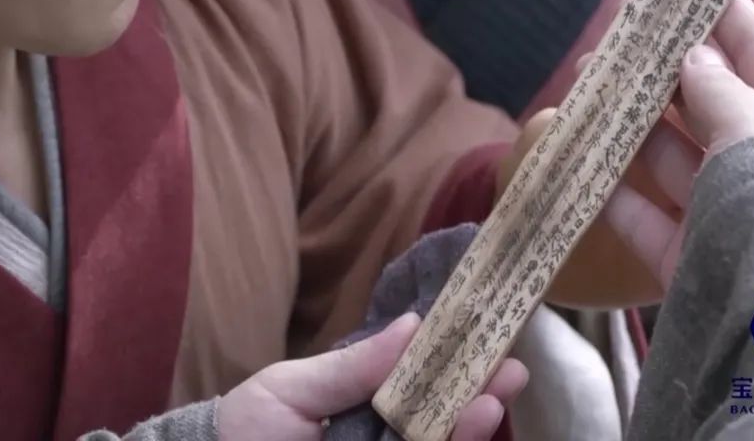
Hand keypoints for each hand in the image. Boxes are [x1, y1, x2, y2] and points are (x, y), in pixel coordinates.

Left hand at [218, 313, 528, 440]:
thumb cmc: (244, 431)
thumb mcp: (291, 388)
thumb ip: (353, 364)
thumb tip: (412, 324)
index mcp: (366, 407)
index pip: (422, 385)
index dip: (456, 364)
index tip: (488, 335)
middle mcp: (384, 438)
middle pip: (444, 417)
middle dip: (480, 393)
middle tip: (510, 368)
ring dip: (472, 426)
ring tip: (493, 399)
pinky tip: (466, 428)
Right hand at [497, 0, 753, 293]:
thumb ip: (714, 87)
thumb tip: (690, 53)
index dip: (723, 13)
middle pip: (703, 100)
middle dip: (660, 68)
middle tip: (616, 37)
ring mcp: (715, 206)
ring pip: (663, 152)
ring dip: (625, 119)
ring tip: (584, 83)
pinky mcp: (678, 248)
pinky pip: (637, 208)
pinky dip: (605, 184)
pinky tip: (575, 152)